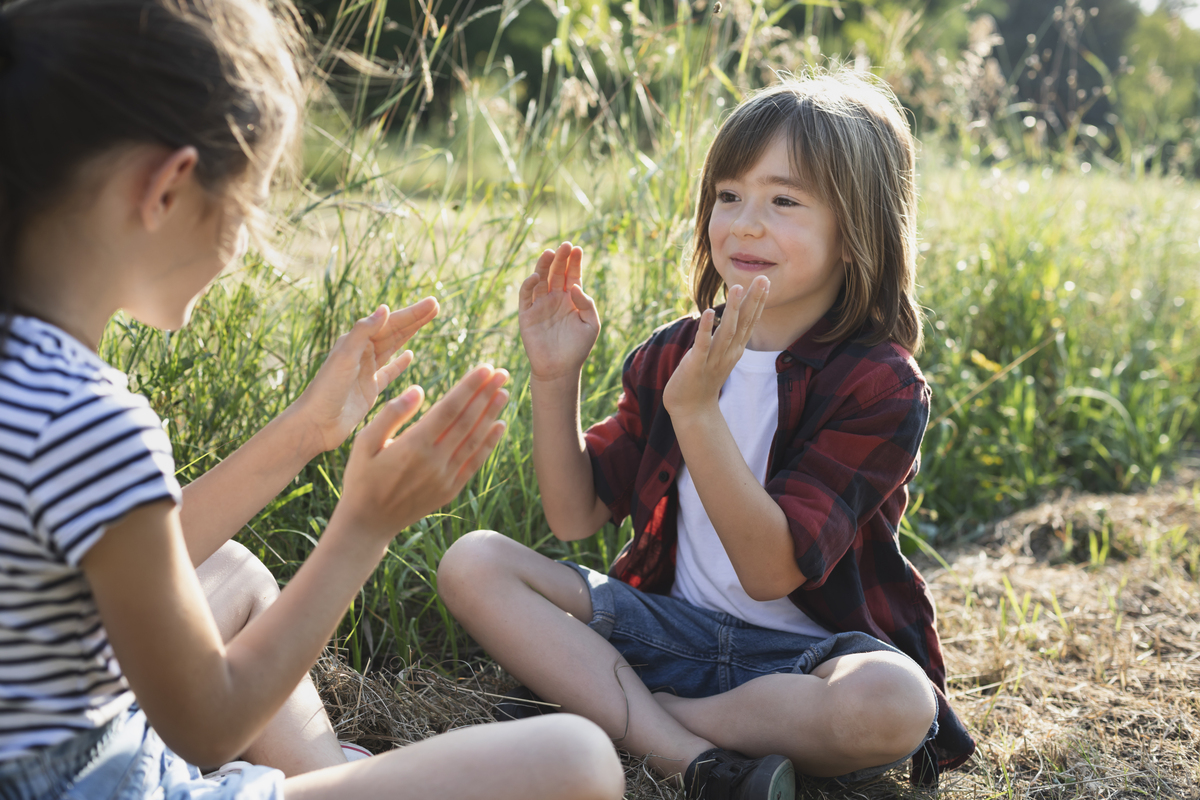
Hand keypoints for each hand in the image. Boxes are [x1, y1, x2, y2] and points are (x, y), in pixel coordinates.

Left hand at [292, 298, 439, 452]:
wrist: (316, 424)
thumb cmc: (325, 390)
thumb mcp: (344, 357)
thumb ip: (363, 332)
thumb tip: (385, 309)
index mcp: (355, 342)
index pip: (389, 323)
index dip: (412, 313)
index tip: (433, 303)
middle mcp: (361, 353)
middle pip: (393, 332)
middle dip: (415, 319)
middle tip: (436, 306)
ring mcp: (366, 372)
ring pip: (393, 347)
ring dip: (410, 335)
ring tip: (427, 322)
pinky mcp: (370, 390)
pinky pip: (389, 372)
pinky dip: (400, 363)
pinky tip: (410, 355)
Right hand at [336, 365, 510, 539]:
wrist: (368, 523)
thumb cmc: (361, 477)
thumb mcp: (365, 442)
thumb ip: (392, 414)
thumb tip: (420, 390)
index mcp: (413, 445)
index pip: (449, 409)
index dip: (469, 387)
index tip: (485, 368)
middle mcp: (434, 461)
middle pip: (467, 421)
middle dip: (486, 394)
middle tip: (502, 372)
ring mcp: (445, 477)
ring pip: (475, 440)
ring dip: (491, 414)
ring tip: (504, 392)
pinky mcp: (450, 490)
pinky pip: (474, 463)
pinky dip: (489, 444)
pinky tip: (499, 426)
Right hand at [519, 242, 600, 381]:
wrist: (560, 369)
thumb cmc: (578, 348)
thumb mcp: (590, 324)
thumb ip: (586, 304)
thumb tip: (574, 286)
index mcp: (571, 299)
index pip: (572, 275)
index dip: (574, 262)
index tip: (577, 248)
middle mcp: (554, 298)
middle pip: (556, 273)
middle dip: (560, 258)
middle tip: (565, 245)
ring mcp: (540, 305)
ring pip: (540, 280)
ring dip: (543, 265)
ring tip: (549, 252)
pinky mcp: (526, 314)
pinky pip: (526, 296)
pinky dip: (529, 284)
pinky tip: (536, 276)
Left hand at [663, 277, 768, 420]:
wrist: (692, 410)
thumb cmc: (703, 380)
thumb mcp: (720, 356)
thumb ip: (726, 339)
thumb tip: (733, 319)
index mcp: (734, 350)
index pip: (750, 323)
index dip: (758, 302)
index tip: (765, 282)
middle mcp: (728, 353)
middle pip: (744, 324)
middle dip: (753, 300)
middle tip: (763, 278)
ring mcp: (713, 359)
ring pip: (727, 331)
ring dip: (733, 309)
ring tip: (738, 287)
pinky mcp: (695, 365)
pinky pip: (702, 345)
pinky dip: (706, 328)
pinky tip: (710, 312)